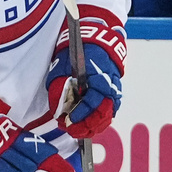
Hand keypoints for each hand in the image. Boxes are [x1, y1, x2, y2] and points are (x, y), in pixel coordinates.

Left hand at [47, 16, 125, 137]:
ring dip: (93, 127)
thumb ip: (59, 88)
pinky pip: (110, 112)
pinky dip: (99, 121)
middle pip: (103, 114)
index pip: (93, 102)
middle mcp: (110, 86)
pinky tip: (88, 126)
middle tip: (72, 130)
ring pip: (108, 116)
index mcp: (99, 78)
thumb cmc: (79, 52)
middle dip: (86, 126)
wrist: (96, 40)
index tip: (68, 120)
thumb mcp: (63, 67)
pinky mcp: (113, 94)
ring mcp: (114, 91)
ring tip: (78, 132)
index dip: (80, 114)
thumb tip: (57, 111)